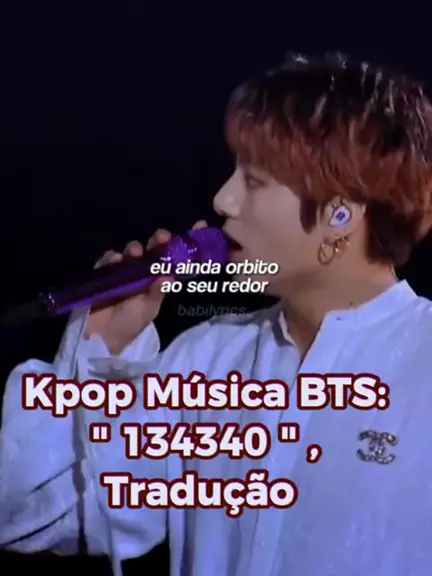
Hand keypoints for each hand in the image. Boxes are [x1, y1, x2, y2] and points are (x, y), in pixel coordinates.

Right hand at [85, 220, 207, 353]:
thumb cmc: (131, 322)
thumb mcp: (148, 308)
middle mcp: (143, 271)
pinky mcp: (104, 273)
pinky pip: (108, 261)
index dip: (184, 243)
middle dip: (158, 241)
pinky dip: (111, 258)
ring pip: (131, 253)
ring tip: (135, 252)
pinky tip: (114, 260)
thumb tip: (169, 276)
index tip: (198, 227)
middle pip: (153, 249)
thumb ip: (157, 292)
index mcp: (159, 278)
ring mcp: (124, 270)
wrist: (104, 338)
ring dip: (134, 249)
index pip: (174, 257)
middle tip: (162, 237)